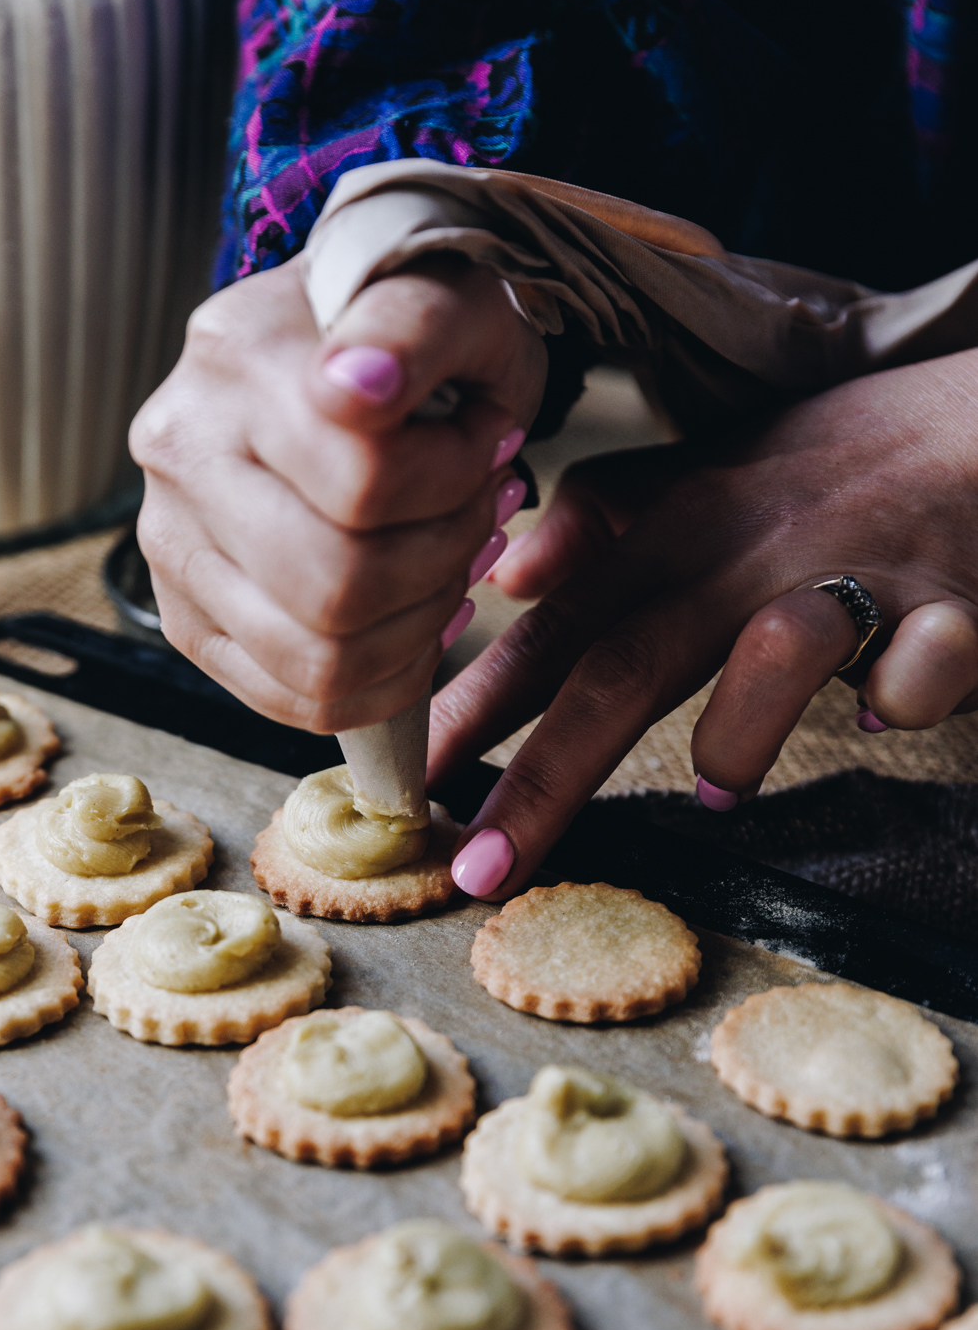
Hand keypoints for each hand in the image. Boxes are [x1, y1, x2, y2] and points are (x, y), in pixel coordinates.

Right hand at [129, 253, 546, 732]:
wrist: (355, 350)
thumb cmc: (419, 333)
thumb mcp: (455, 298)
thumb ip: (414, 325)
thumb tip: (353, 388)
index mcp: (235, 354)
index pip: (363, 481)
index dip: (456, 481)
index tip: (490, 439)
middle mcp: (179, 450)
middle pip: (334, 586)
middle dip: (441, 563)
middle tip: (479, 514)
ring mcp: (169, 542)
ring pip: (316, 658)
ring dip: (418, 628)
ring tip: (447, 562)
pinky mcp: (185, 617)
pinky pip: (293, 698)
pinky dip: (380, 679)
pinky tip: (413, 617)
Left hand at [432, 352, 977, 896]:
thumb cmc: (834, 463)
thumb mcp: (708, 471)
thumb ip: (606, 518)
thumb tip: (510, 581)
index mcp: (681, 527)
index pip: (558, 627)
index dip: (475, 707)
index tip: (405, 787)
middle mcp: (750, 552)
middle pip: (628, 663)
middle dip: (545, 775)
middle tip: (481, 866)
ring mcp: (854, 575)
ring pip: (774, 652)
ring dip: (736, 733)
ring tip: (721, 786)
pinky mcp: (954, 605)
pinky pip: (925, 665)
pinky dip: (903, 694)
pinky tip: (885, 707)